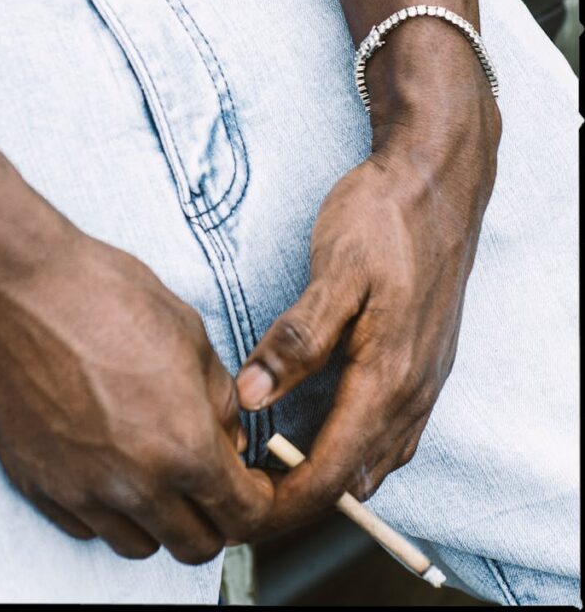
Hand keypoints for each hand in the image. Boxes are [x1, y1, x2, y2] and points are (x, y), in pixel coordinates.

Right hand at [0, 123, 272, 563]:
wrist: (11, 286)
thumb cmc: (101, 293)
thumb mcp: (187, 331)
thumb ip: (217, 396)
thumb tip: (229, 433)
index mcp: (183, 444)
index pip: (243, 516)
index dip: (256, 501)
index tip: (249, 484)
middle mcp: (134, 484)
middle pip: (195, 546)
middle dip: (213, 517)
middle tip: (208, 480)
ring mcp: (80, 490)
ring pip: (139, 546)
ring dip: (159, 518)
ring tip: (155, 469)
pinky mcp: (36, 484)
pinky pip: (85, 526)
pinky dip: (107, 508)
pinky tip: (107, 462)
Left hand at [234, 76, 500, 538]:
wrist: (438, 180)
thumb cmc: (383, 218)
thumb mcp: (334, 271)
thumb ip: (296, 338)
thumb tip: (251, 398)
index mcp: (388, 374)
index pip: (337, 466)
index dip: (290, 496)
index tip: (245, 504)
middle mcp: (414, 387)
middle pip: (362, 470)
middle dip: (310, 493)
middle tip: (254, 493)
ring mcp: (428, 374)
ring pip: (384, 452)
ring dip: (340, 471)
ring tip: (285, 472)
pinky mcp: (428, 356)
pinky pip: (400, 425)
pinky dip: (365, 444)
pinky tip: (336, 428)